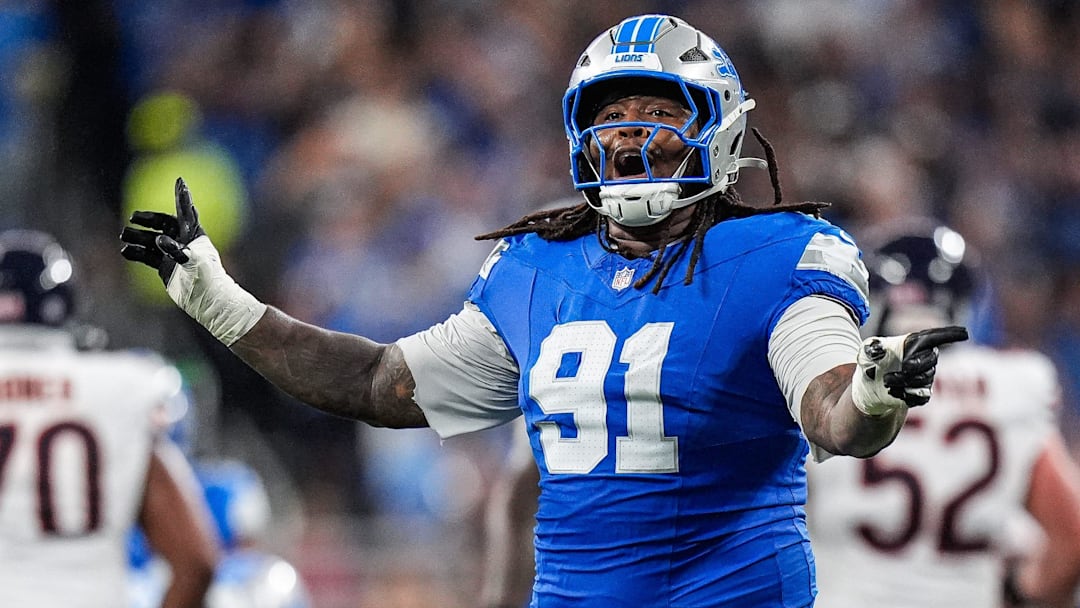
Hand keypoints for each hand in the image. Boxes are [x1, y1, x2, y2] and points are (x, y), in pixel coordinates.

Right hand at [118, 177, 264, 345]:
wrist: (207, 300)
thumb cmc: (207, 277)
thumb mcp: (193, 260)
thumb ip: (176, 249)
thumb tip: (159, 240)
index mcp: (194, 234)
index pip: (186, 211)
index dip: (182, 196)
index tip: (179, 180)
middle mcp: (182, 241)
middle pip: (162, 224)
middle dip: (147, 220)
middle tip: (133, 218)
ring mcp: (172, 254)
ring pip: (151, 240)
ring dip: (137, 237)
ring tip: (123, 235)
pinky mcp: (165, 267)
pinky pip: (147, 256)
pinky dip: (136, 253)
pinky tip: (125, 251)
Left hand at [852, 325, 968, 414]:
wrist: (870, 386)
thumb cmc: (871, 363)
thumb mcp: (866, 352)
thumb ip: (871, 349)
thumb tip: (876, 350)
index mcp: (913, 343)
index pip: (935, 337)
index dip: (950, 335)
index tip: (964, 333)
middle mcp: (924, 357)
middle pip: (931, 360)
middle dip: (915, 366)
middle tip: (899, 370)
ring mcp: (926, 375)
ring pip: (925, 379)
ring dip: (905, 381)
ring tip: (887, 381)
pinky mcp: (922, 392)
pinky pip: (922, 396)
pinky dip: (907, 395)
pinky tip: (893, 392)